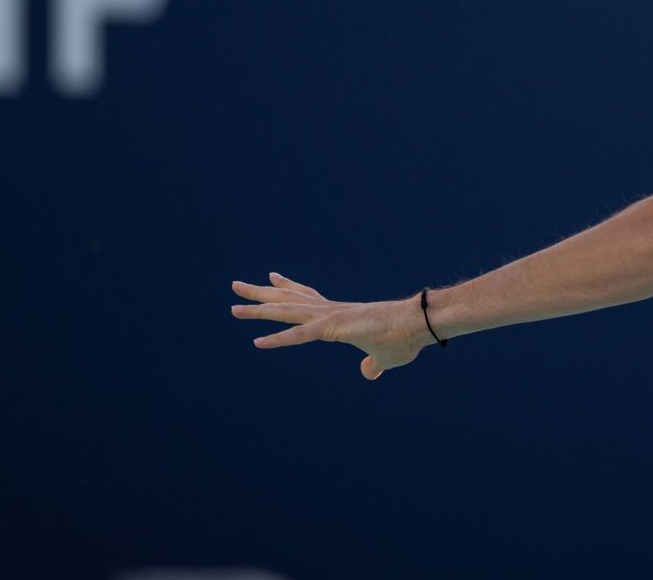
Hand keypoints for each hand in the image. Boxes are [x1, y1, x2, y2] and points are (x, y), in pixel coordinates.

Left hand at [230, 272, 431, 380]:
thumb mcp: (383, 357)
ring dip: (258, 309)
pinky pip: (300, 335)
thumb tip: (368, 374)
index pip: (308, 298)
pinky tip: (257, 341)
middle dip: (261, 294)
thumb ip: (371, 365)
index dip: (288, 289)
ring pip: (286, 311)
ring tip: (233, 306)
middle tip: (236, 286)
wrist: (419, 325)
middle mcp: (330, 310)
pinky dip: (278, 339)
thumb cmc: (405, 338)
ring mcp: (330, 316)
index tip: (272, 277)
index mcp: (339, 315)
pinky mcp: (334, 327)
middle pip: (288, 300)